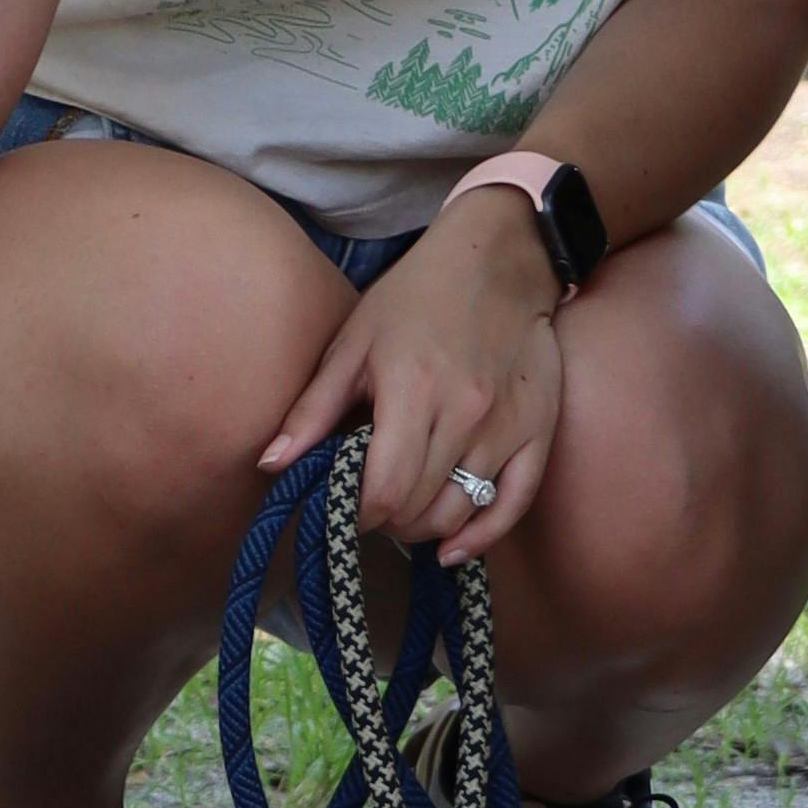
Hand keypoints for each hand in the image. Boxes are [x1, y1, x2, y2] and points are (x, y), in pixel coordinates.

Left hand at [260, 187, 563, 565]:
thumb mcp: (354, 342)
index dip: (356, 514)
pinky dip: (482, 534)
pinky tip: (453, 549)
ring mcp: (506, 425)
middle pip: (419, 508)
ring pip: (460, 511)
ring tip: (403, 511)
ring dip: (424, 527)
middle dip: (385, 521)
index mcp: (412, 389)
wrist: (499, 258)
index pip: (383, 491)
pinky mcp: (538, 429)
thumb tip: (269, 465)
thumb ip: (313, 409)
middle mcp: (465, 413)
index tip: (343, 506)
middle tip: (370, 505)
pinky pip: (514, 502)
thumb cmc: (416, 296)